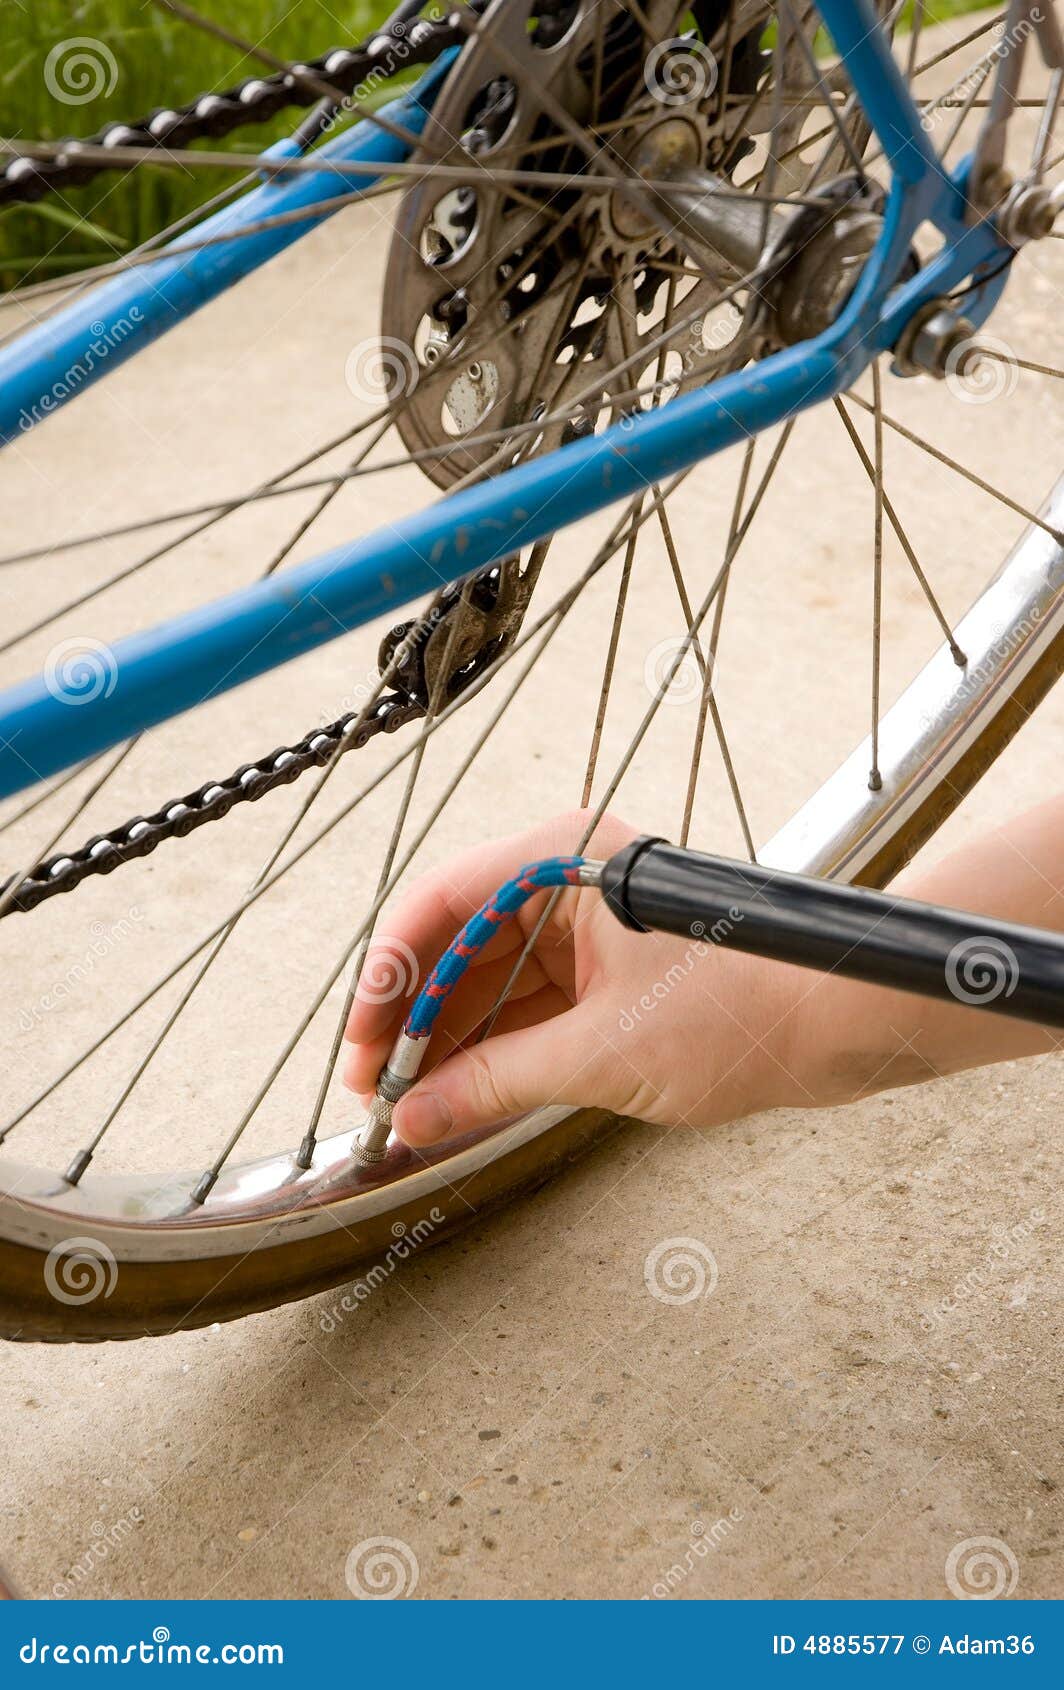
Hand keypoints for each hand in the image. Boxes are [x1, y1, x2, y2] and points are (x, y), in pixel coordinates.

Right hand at [343, 810, 811, 1146]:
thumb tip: (417, 1115)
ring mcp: (591, 920)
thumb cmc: (741, 1013)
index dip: (388, 980)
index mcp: (560, 861)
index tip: (362, 1049)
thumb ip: (495, 1083)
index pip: (438, 905)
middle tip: (377, 1093)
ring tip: (414, 1105)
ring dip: (453, 1040)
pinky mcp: (612, 963)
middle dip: (415, 1021)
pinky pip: (532, 999)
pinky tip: (465, 1092)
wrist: (838, 1022)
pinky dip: (498, 1045)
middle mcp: (567, 877)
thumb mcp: (600, 1057)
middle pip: (458, 943)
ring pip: (492, 977)